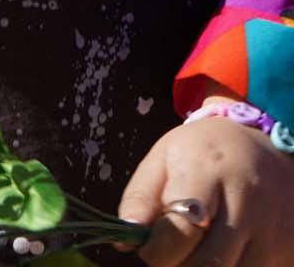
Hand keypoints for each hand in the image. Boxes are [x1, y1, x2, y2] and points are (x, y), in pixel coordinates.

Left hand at [118, 113, 293, 262]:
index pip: (179, 232)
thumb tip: (125, 237)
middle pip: (206, 265)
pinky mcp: (288, 252)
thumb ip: (140, 195)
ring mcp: (273, 231)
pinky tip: (224, 252)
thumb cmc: (206, 152)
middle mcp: (247, 201)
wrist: (268, 147)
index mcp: (208, 169)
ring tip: (198, 248)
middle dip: (178, 266)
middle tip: (172, 251)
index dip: (156, 250)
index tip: (149, 246)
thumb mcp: (165, 156)